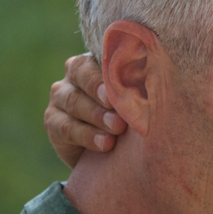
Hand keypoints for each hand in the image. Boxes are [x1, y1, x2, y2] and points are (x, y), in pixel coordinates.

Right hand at [44, 53, 127, 167]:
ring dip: (97, 117)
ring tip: (117, 129)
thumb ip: (138, 89)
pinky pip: (66, 127)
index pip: (95, 60)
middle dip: (102, 95)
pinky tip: (105, 144)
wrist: (113, 153)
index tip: (121, 91)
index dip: (105, 75)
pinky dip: (87, 136)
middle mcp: (73, 77)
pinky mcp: (53, 122)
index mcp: (95, 64)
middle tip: (121, 112)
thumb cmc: (131, 119)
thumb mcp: (135, 103)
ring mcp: (60, 98)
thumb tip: (160, 79)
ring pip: (74, 102)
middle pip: (81, 77)